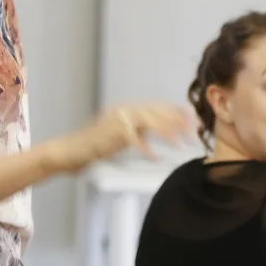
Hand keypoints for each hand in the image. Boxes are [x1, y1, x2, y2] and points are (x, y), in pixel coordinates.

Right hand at [57, 103, 193, 171]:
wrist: (70, 150)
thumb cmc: (94, 146)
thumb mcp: (120, 136)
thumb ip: (139, 132)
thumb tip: (160, 135)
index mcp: (128, 108)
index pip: (159, 106)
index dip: (178, 112)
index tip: (195, 121)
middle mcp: (125, 110)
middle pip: (159, 112)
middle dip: (180, 123)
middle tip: (195, 135)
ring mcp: (119, 119)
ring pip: (152, 122)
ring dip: (170, 134)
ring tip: (183, 146)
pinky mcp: (114, 132)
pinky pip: (137, 140)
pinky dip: (148, 149)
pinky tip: (156, 158)